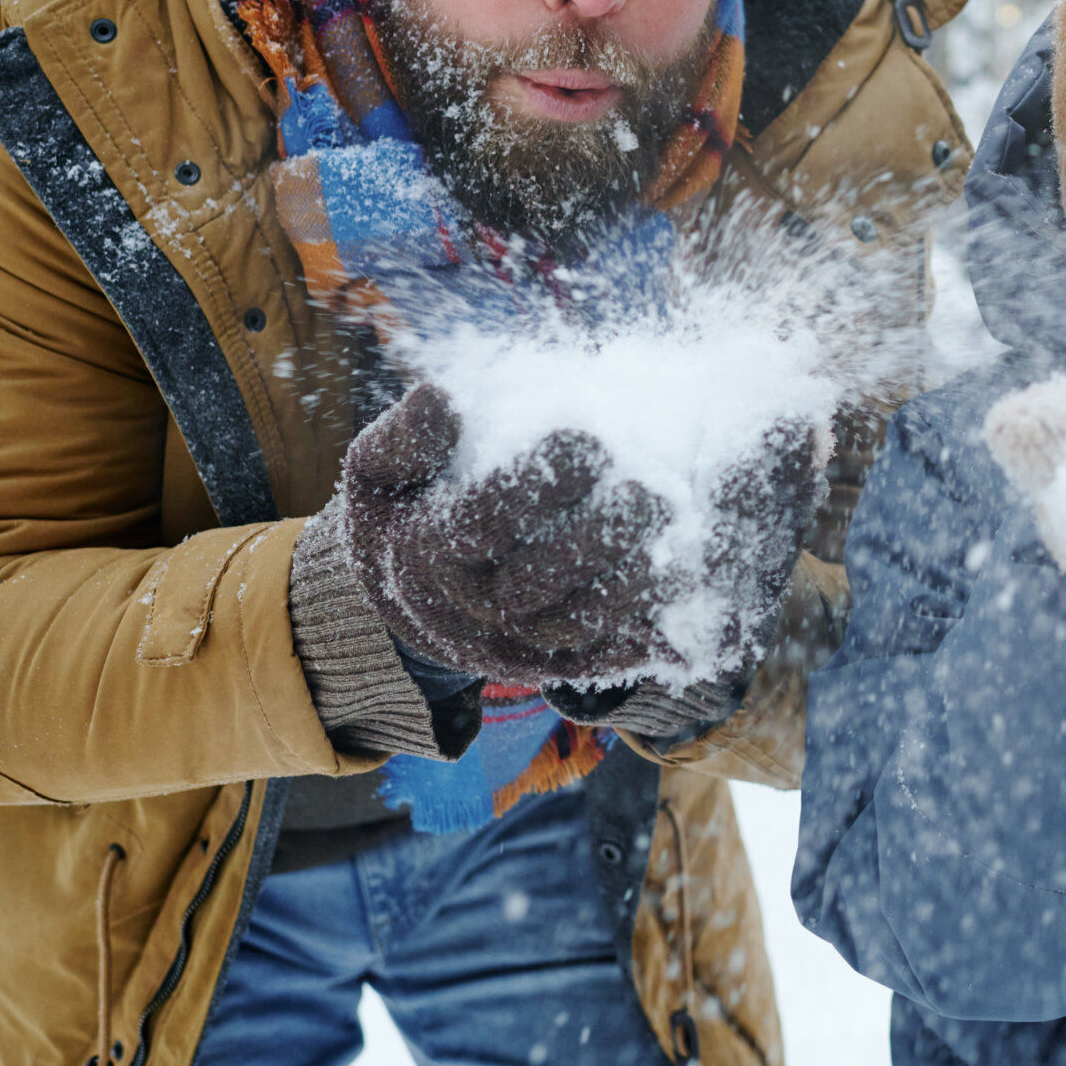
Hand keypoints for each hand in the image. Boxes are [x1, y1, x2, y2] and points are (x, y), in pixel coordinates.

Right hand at [337, 384, 828, 688]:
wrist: (410, 606)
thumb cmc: (406, 516)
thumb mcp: (380, 473)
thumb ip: (405, 439)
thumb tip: (441, 398)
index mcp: (428, 554)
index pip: (490, 519)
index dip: (543, 479)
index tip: (585, 439)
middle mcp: (474, 610)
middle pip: (544, 580)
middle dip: (602, 530)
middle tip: (644, 486)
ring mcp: (516, 647)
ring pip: (584, 623)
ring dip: (636, 576)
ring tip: (671, 521)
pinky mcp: (555, 667)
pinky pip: (606, 657)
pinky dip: (650, 631)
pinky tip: (684, 583)